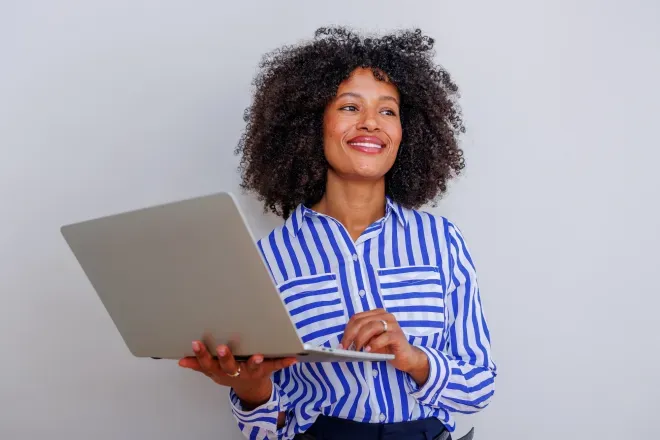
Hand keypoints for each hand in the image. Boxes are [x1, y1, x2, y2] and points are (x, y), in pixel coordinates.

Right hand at [179, 341, 295, 407]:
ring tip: (258, 356)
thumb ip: (198, 365)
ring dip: (254, 362)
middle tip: (222, 348)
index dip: (201, 355)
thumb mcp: (212, 371)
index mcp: (221, 371)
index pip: (208, 363)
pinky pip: (276, 366)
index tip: (196, 343)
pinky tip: (292, 359)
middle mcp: (235, 372)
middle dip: (225, 358)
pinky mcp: (266, 370)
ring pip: (252, 367)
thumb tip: (181, 361)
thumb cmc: (230, 373)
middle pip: (229, 366)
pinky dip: (284, 363)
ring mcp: (251, 372)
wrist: (251, 388)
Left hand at [339, 309, 428, 380]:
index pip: (357, 318)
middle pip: (362, 321)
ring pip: (371, 326)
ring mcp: (392, 324)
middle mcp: (385, 316)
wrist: (407, 357)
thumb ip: (360, 337)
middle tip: (345, 348)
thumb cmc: (386, 348)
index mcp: (377, 314)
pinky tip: (368, 351)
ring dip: (360, 339)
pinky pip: (384, 337)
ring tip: (356, 350)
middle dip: (350, 336)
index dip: (347, 331)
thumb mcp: (370, 341)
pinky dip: (374, 344)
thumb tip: (344, 343)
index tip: (341, 344)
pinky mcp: (398, 335)